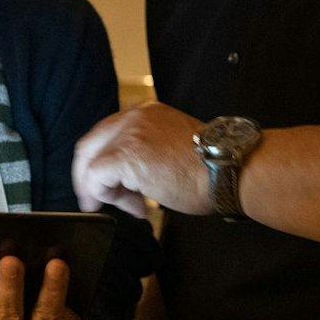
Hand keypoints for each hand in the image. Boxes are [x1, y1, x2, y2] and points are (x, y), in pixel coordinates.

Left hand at [72, 102, 209, 217]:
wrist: (231, 169)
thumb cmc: (213, 168)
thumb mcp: (173, 148)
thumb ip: (147, 153)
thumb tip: (127, 180)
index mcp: (146, 112)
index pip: (106, 134)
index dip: (101, 163)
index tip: (110, 187)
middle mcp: (134, 116)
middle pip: (89, 145)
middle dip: (88, 178)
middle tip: (97, 202)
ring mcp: (129, 134)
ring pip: (90, 163)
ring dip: (103, 190)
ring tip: (131, 207)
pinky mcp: (126, 156)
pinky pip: (96, 178)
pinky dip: (106, 195)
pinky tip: (133, 206)